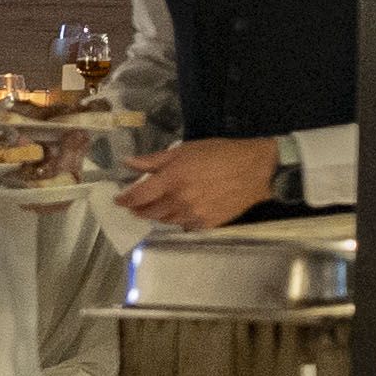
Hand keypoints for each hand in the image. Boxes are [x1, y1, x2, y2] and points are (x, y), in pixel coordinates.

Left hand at [115, 136, 284, 227]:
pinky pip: (184, 226)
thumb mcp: (186, 150)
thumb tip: (129, 163)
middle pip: (149, 213)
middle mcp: (178, 201)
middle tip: (135, 206)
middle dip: (138, 210)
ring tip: (157, 208)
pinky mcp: (206, 224)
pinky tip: (180, 213)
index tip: (118, 200)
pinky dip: (178, 220)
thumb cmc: (221, 154)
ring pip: (165, 221)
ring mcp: (192, 215)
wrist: (257, 171)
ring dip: (157, 216)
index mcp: (171, 180)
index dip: (125, 199)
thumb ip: (155, 160)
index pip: (138, 196)